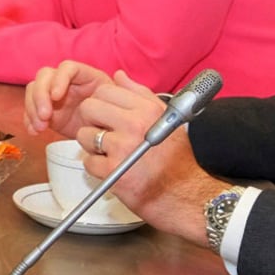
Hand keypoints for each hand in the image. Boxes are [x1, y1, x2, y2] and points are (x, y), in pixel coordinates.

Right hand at [23, 60, 113, 136]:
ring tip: (40, 127)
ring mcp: (53, 95)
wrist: (106, 139)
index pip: (67, 68)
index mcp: (84, 76)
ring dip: (32, 108)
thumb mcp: (120, 104)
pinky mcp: (45, 110)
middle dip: (40, 95)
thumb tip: (120, 75)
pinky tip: (34, 131)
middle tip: (45, 115)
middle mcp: (65, 82)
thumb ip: (122, 89)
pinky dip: (29, 120)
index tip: (57, 97)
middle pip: (44, 76)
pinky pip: (30, 110)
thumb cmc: (115, 119)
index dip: (59, 79)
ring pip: (33, 91)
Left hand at [73, 70, 226, 247]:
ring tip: (113, 154)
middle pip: (88, 108)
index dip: (102, 103)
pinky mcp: (113, 171)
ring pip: (84, 135)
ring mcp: (122, 147)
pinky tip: (114, 170)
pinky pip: (88, 161)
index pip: (104, 90)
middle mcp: (134, 125)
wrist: (190, 198)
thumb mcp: (165, 120)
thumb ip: (140, 95)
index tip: (109, 115)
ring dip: (93, 147)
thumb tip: (118, 76)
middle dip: (92, 122)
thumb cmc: (178, 161)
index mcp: (147, 110)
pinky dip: (97, 169)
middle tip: (106, 134)